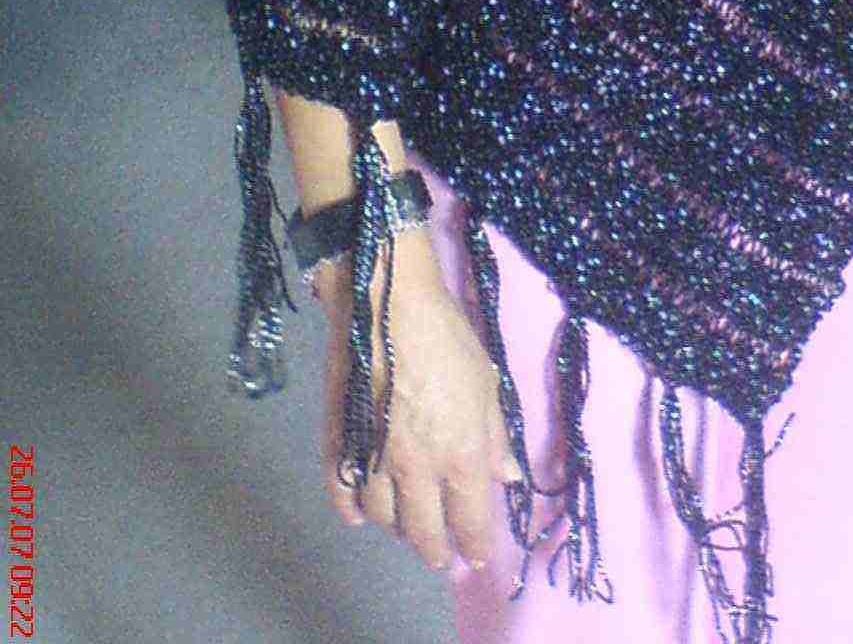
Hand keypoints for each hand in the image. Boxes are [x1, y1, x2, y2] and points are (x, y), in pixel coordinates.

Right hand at [315, 229, 522, 569]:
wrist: (389, 303)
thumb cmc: (447, 337)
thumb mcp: (487, 382)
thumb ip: (496, 435)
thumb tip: (507, 476)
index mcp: (460, 455)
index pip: (470, 520)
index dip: (475, 543)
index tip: (478, 555)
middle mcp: (416, 469)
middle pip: (423, 531)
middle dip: (436, 549)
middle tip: (441, 554)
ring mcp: (374, 458)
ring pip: (383, 517)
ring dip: (397, 529)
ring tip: (407, 528)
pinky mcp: (340, 441)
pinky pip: (341, 492)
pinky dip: (349, 510)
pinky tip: (358, 515)